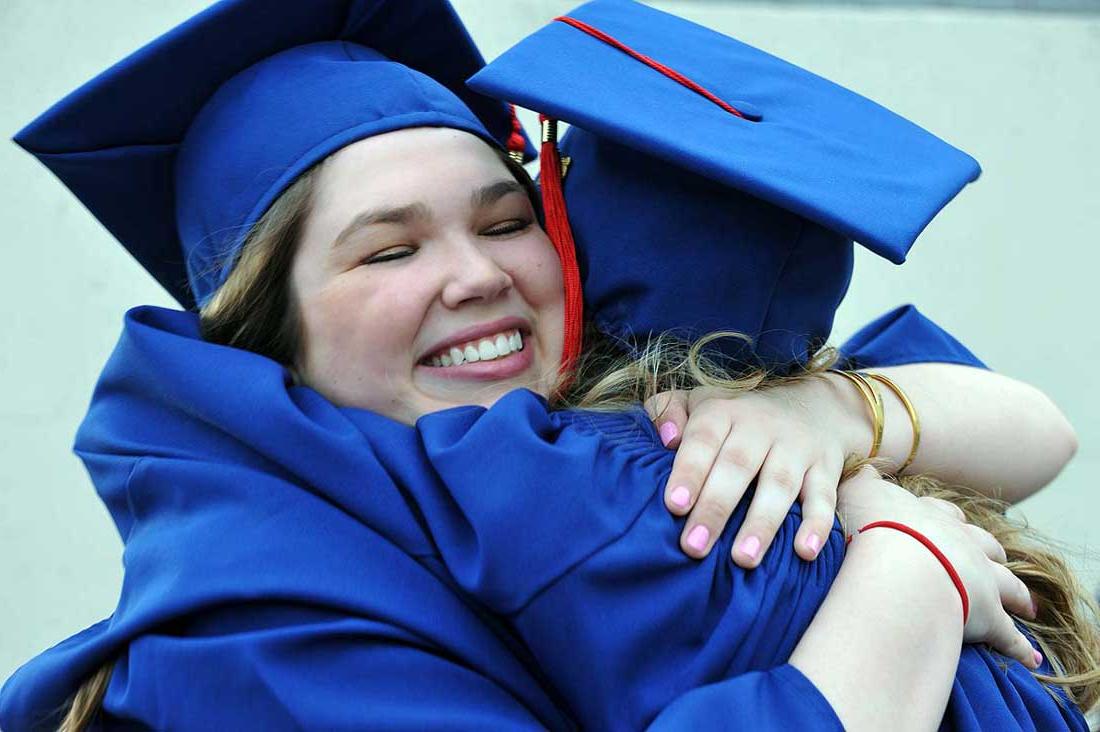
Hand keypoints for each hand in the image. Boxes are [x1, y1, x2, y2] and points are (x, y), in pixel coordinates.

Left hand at [645, 379, 861, 566]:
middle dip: (716, 508)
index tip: (675, 505)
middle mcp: (761, 427)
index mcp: (724, 412)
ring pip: (780, 485)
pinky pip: (825, 497)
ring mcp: (797, 448)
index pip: (704, 439)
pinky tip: (804, 552)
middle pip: (738, 466)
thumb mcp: (699, 401)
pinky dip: (818, 525)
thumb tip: (665, 439)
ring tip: (743, 559)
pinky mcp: (826, 469)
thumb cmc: (737, 417)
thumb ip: (667, 410)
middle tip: (694, 546)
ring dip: (762, 523)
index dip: (690, 471)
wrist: (814, 404)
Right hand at [838, 469, 1042, 669]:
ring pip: (1006, 583)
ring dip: (1017, 594)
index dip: (950, 520)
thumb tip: (863, 470)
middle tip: (997, 559)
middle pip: (983, 544)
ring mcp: (978, 577)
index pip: (945, 515)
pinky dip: (1019, 646)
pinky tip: (1028, 657)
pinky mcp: (987, 615)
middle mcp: (960, 542)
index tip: (955, 523)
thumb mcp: (857, 494)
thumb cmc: (871, 529)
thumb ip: (862, 483)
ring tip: (1027, 605)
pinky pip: (1007, 635)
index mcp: (929, 517)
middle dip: (990, 552)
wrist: (897, 564)